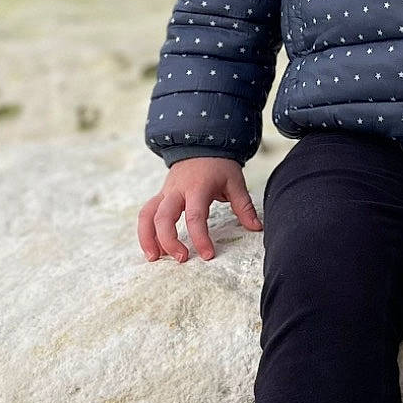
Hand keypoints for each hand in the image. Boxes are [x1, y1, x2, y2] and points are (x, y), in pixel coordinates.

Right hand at [138, 157, 262, 263]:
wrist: (200, 143)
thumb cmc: (219, 165)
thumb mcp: (235, 182)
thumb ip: (244, 206)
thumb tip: (256, 228)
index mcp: (198, 187)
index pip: (195, 216)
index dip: (200, 238)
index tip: (207, 255)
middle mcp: (177, 190)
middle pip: (163, 217)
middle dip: (169, 240)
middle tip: (182, 259)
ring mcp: (165, 192)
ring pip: (147, 215)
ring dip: (147, 238)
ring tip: (155, 258)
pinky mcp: (160, 196)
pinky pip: (146, 214)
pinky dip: (146, 232)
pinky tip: (154, 248)